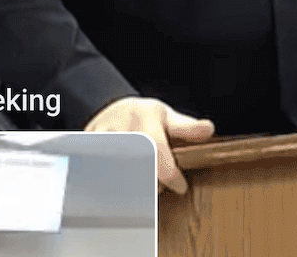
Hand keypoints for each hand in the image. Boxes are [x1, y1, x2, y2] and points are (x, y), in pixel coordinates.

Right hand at [85, 96, 214, 193]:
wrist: (110, 108)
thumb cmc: (144, 116)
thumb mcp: (168, 116)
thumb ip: (187, 127)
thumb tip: (209, 129)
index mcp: (144, 117)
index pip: (156, 149)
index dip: (169, 173)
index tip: (180, 186)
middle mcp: (121, 126)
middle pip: (136, 165)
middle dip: (152, 183)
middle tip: (159, 188)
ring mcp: (101, 137)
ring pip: (115, 171)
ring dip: (132, 185)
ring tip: (143, 187)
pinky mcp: (87, 148)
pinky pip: (99, 171)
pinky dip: (113, 183)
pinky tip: (122, 187)